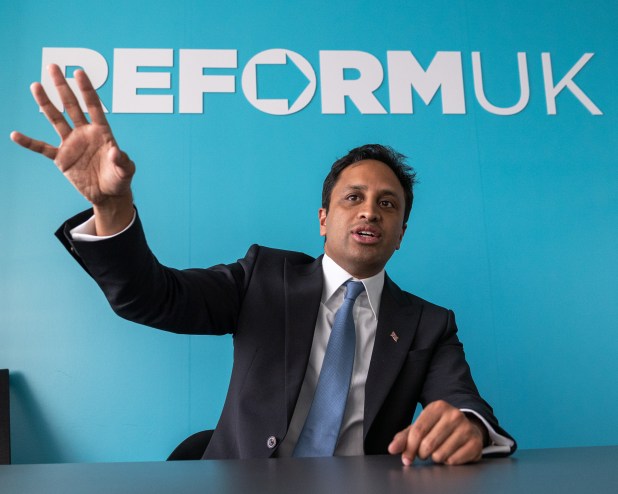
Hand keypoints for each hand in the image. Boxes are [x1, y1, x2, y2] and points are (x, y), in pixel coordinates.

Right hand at [11, 64, 134, 234]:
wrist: (108, 195)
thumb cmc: (120, 179)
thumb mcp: (125, 171)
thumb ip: (122, 161)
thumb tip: (115, 152)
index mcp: (102, 132)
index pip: (94, 106)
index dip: (87, 90)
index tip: (80, 72)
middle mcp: (84, 133)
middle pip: (72, 106)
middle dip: (63, 87)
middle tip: (53, 67)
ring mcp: (72, 144)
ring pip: (56, 119)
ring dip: (46, 103)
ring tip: (36, 85)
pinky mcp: (62, 158)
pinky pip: (43, 148)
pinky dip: (29, 143)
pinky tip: (16, 135)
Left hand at [388, 400, 484, 465]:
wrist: (468, 427)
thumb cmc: (439, 427)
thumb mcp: (421, 426)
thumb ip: (404, 437)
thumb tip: (392, 448)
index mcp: (438, 407)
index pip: (417, 431)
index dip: (409, 448)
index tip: (406, 458)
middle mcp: (454, 415)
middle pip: (427, 445)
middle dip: (422, 454)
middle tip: (425, 452)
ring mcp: (466, 428)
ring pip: (440, 455)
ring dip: (436, 458)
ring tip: (439, 450)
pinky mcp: (476, 443)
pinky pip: (453, 461)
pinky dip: (449, 462)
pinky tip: (451, 453)